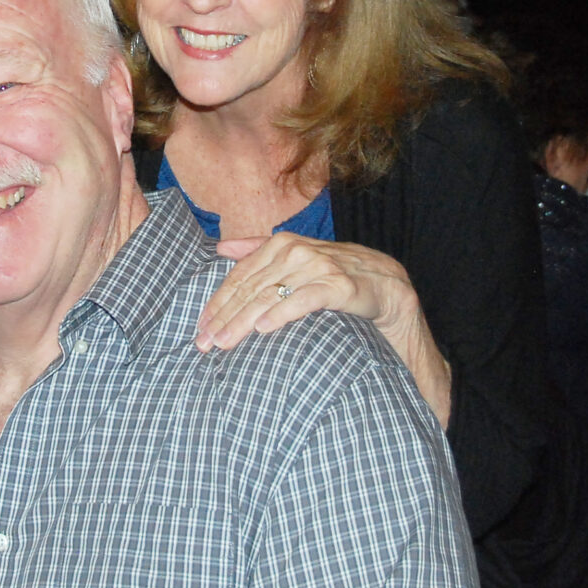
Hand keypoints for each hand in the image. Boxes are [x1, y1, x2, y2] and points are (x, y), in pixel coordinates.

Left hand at [196, 232, 449, 426]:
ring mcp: (318, 266)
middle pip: (250, 288)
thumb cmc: (335, 276)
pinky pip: (304, 300)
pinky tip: (263, 330)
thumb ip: (258, 251)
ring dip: (243, 322)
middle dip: (224, 317)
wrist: (387, 286)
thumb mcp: (295, 260)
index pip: (240, 276)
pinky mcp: (340, 285)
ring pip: (270, 296)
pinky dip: (282, 314)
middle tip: (204, 344)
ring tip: (224, 343)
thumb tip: (221, 248)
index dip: (217, 302)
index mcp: (281, 244)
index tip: (200, 327)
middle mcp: (296, 250)